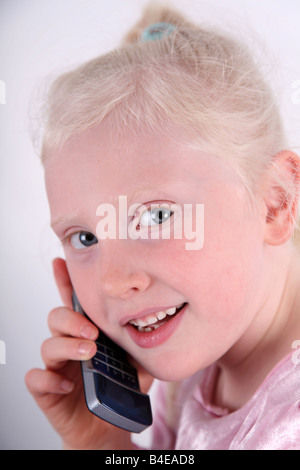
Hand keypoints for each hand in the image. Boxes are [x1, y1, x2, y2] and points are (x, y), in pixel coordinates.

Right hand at [25, 258, 133, 449]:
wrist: (111, 425)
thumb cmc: (123, 387)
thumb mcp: (138, 360)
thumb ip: (141, 341)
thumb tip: (157, 319)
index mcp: (89, 331)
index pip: (74, 303)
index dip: (65, 281)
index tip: (61, 262)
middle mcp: (70, 344)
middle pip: (57, 318)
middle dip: (72, 319)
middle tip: (93, 332)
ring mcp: (58, 366)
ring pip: (48, 345)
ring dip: (66, 345)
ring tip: (88, 353)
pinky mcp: (49, 390)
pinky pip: (36, 379)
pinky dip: (48, 380)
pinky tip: (67, 385)